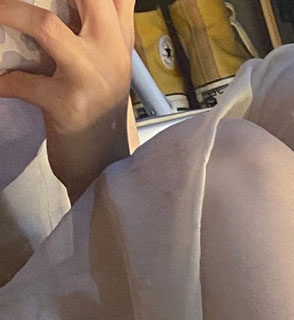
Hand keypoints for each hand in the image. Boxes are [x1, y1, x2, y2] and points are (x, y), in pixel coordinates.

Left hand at [0, 0, 136, 199]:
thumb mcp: (111, 65)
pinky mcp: (67, 106)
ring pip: (46, 26)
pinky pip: (22, 83)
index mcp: (119, 41)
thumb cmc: (100, 113)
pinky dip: (4, 81)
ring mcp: (89, 79)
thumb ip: (110, 26)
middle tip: (15, 0)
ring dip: (10, 12)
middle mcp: (110, 54)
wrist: (103, 167)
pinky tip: (0, 84)